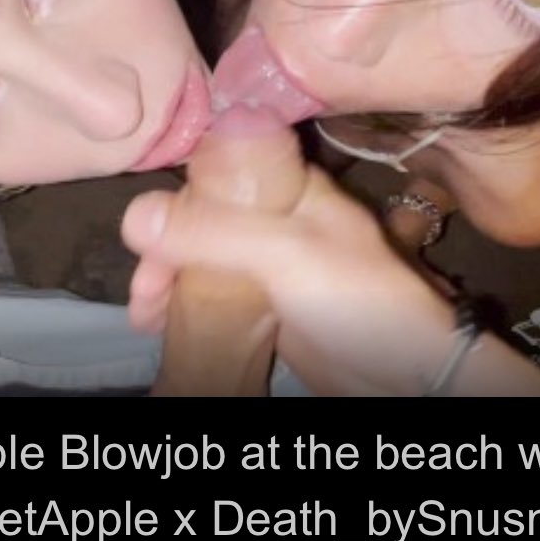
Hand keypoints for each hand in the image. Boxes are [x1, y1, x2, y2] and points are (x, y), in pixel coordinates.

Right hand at [122, 162, 459, 394]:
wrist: (407, 374)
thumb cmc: (356, 299)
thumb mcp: (283, 254)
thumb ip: (212, 232)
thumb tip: (132, 215)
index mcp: (296, 187)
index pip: (225, 166)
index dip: (179, 189)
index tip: (141, 223)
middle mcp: (283, 217)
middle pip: (207, 215)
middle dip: (164, 246)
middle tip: (142, 287)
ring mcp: (276, 263)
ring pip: (207, 256)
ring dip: (168, 277)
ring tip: (144, 312)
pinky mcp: (271, 304)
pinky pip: (217, 293)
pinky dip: (185, 303)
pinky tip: (160, 322)